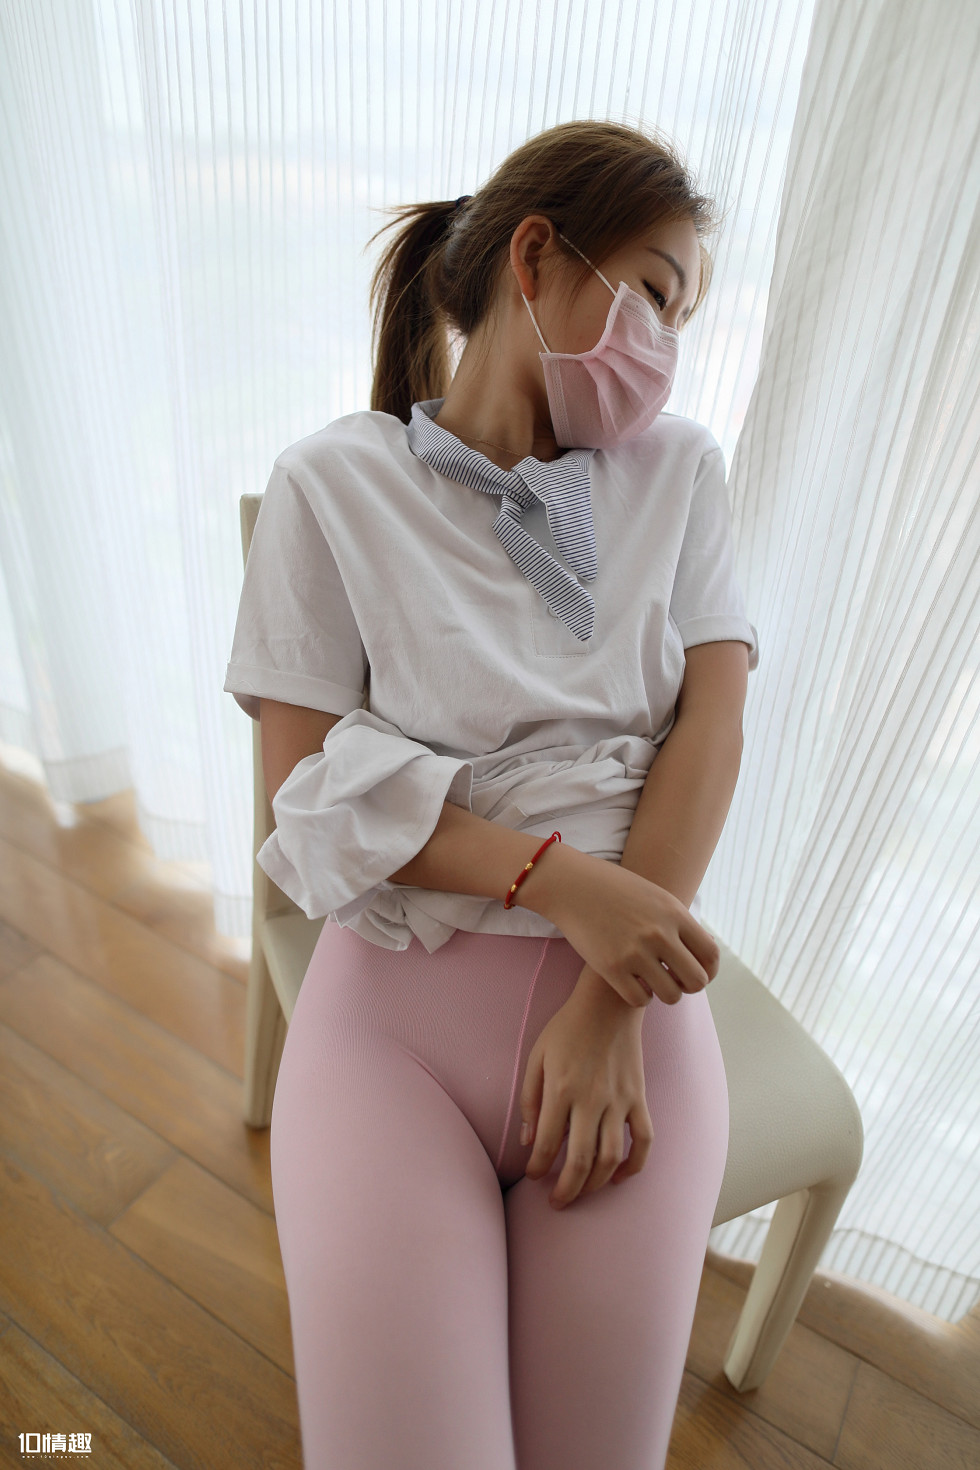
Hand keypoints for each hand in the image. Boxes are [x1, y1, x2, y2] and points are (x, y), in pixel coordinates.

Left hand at [519, 967, 653, 1209]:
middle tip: (557, 1202)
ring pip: (611, 1157)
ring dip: (595, 1183)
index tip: (532, 1177)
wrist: (608, 1004)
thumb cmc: (566, 1029)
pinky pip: (643, 1140)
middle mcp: (591, 1100)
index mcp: (561, 1089)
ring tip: (581, 1191)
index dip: (536, 1168)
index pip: (547, 1144)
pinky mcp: (639, 1098)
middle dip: (566, 1190)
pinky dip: (634, 1165)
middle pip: (580, 1161)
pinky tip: (619, 1178)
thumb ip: (530, 1100)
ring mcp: (619, 1101)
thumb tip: (527, 1142)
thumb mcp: (537, 1057)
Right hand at [534, 846, 719, 1009]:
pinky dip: (640, 996)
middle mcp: (659, 933)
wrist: (572, 885)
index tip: (699, 974)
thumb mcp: (656, 897)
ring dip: (665, 993)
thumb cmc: (616, 890)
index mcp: (674, 914)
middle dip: (689, 986)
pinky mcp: (611, 966)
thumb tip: (704, 951)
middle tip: (675, 981)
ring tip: (653, 982)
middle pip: (696, 981)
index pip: (710, 955)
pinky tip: (633, 983)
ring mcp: (635, 951)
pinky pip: (640, 998)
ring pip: (670, 995)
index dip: (709, 971)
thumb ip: (680, 923)